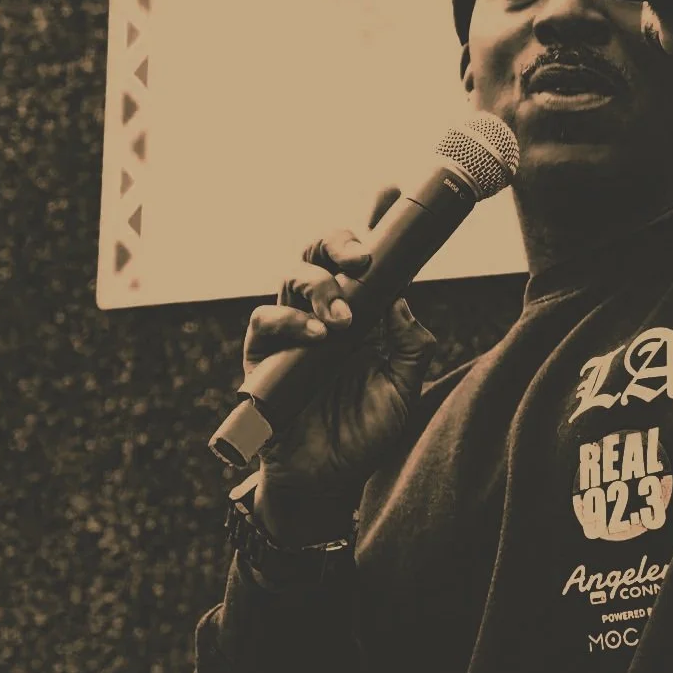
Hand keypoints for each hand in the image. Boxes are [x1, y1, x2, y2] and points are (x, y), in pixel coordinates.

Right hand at [239, 185, 436, 544]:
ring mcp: (289, 330)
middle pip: (320, 252)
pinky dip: (292, 323)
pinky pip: (266, 323)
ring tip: (344, 319)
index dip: (374, 222)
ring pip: (291, 278)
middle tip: (363, 258)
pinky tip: (318, 336)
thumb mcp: (404, 386)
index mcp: (361, 309)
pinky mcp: (262, 356)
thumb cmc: (365, 429)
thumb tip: (402, 298)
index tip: (390, 191)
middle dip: (340, 242)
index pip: (365, 257)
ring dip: (320, 290)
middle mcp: (322, 310)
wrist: (329, 480)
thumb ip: (410, 342)